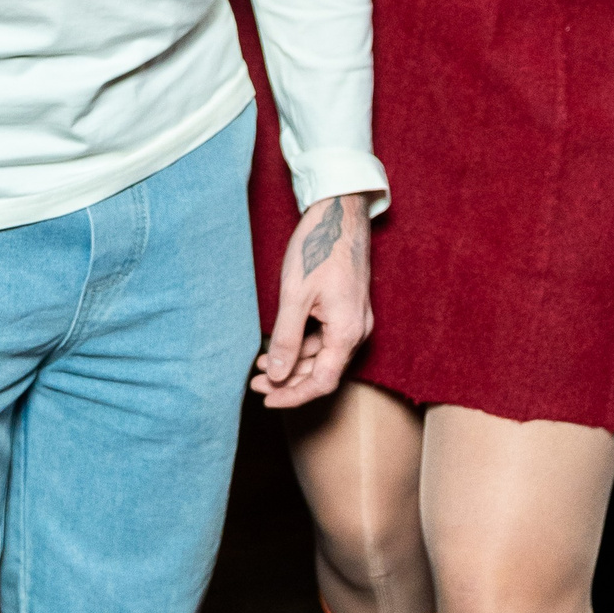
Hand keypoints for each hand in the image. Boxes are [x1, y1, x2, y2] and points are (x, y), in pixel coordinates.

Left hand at [251, 194, 371, 411]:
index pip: (322, 382)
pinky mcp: (350, 308)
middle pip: (324, 372)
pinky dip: (304, 346)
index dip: (293, 396)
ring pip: (325, 355)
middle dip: (288, 380)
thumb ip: (286, 340)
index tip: (267, 400)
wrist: (340, 212)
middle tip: (255, 383)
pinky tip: (281, 345)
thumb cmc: (318, 248)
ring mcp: (356, 319)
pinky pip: (328, 338)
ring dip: (294, 363)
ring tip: (262, 366)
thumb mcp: (295, 296)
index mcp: (347, 331)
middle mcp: (358, 330)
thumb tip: (276, 377)